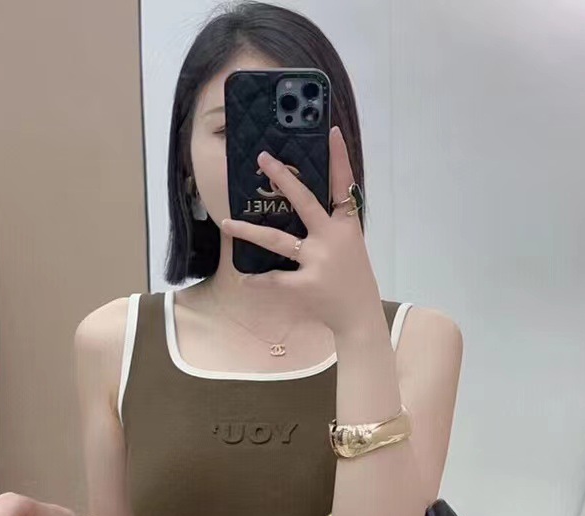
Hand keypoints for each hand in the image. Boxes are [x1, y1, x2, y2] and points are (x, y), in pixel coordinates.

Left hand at [220, 126, 382, 336]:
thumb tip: (307, 204)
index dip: (339, 158)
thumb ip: (332, 225)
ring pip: (277, 240)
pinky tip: (243, 279)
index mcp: (347, 226)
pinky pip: (274, 279)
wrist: (359, 315)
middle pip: (305, 202)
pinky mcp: (304, 285)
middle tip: (262, 158)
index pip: (343, 186)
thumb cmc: (353, 277)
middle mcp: (331, 239)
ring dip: (249, 232)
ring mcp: (317, 262)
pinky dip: (257, 281)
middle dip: (283, 179)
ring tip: (226, 223)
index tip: (331, 132)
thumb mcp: (350, 245)